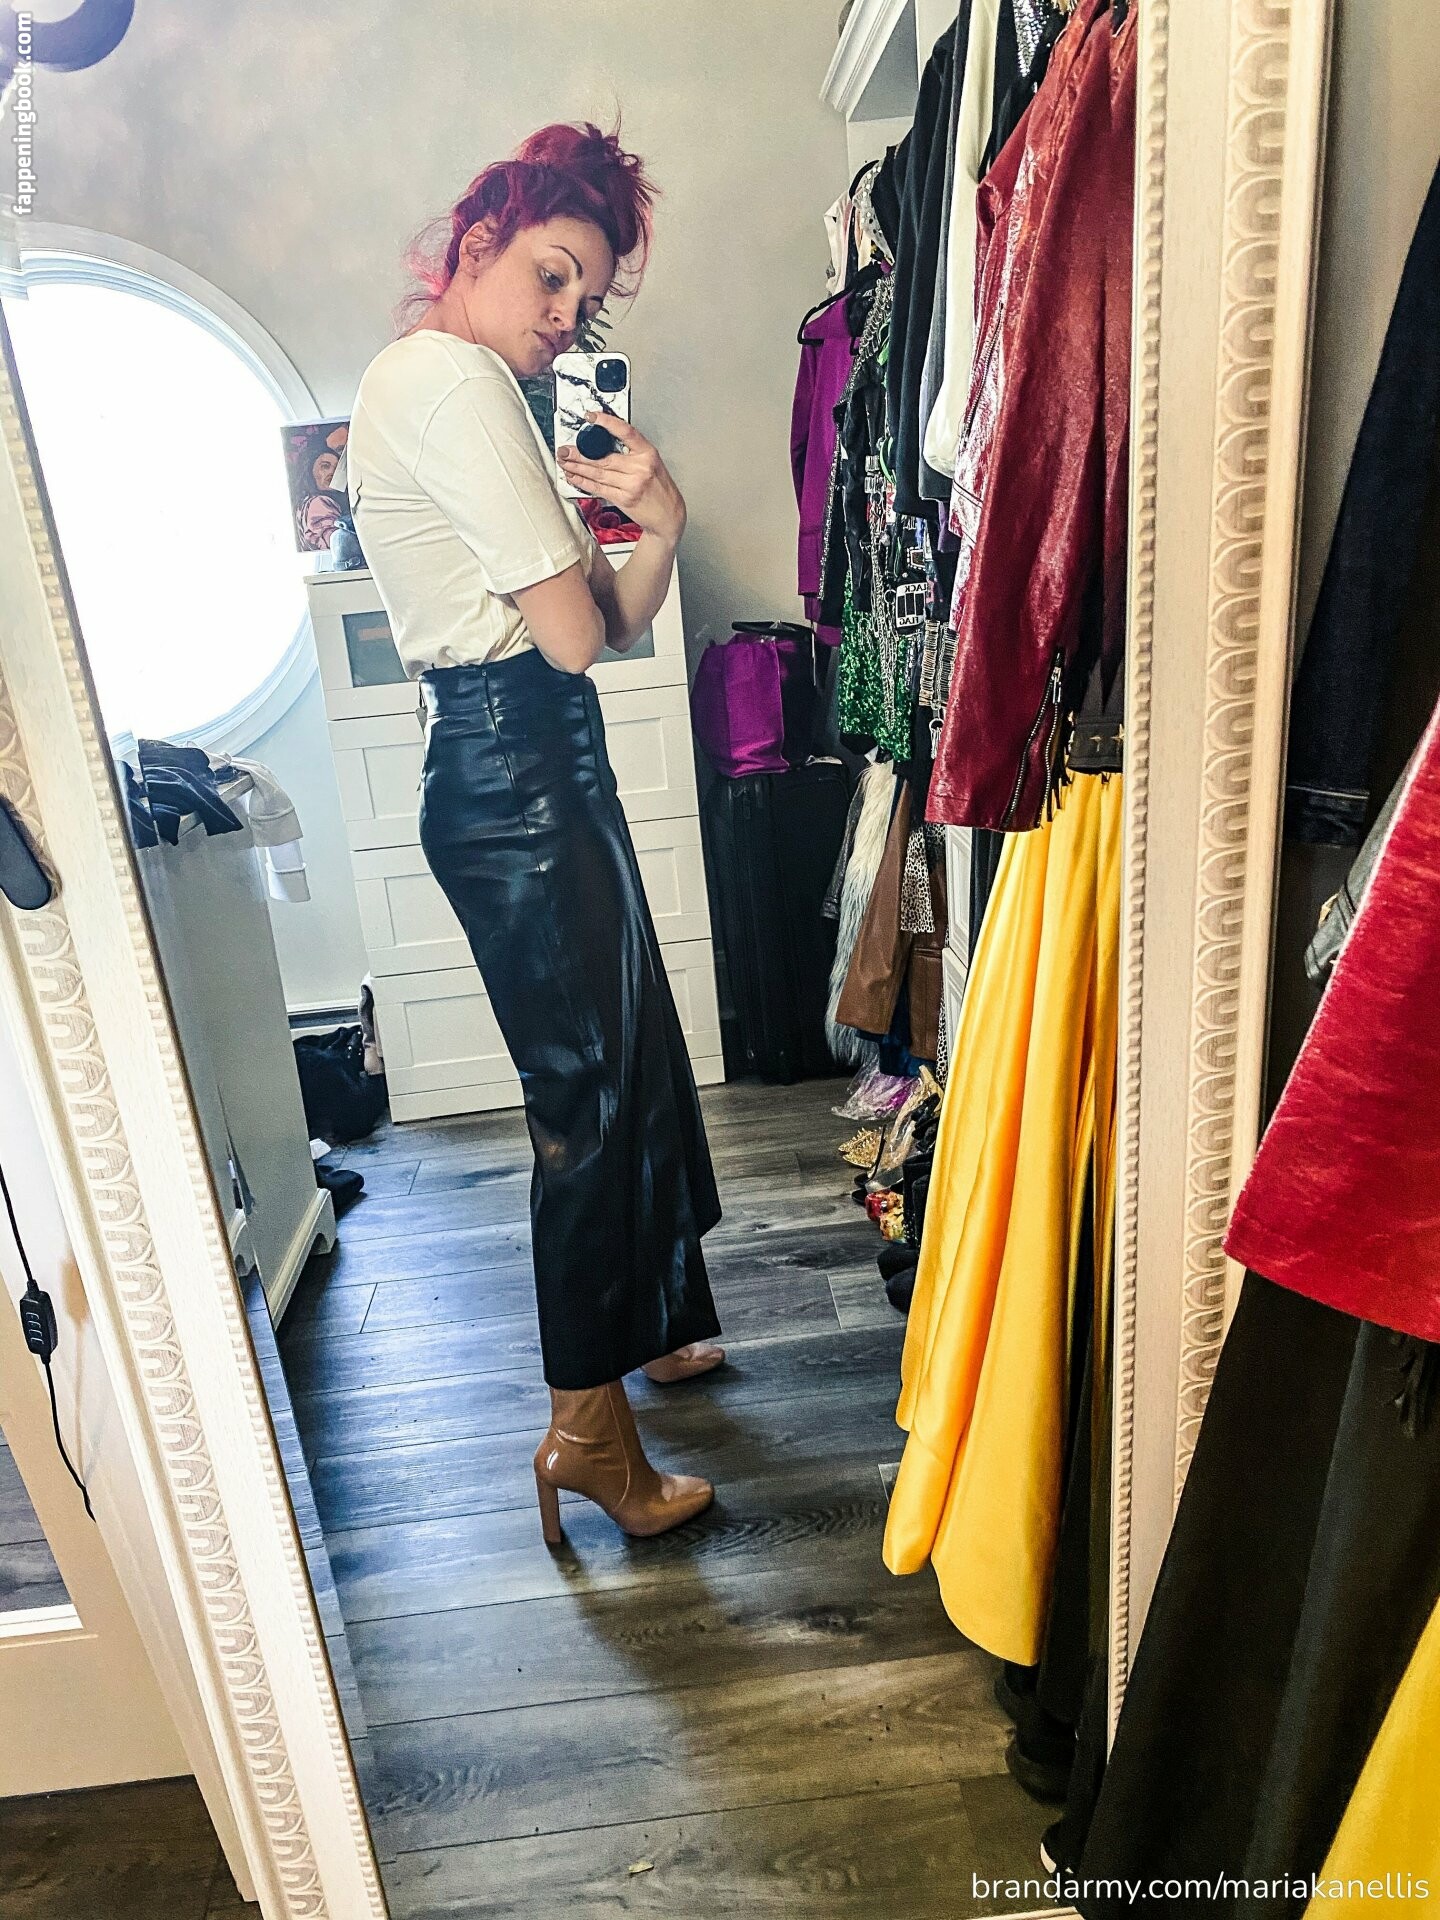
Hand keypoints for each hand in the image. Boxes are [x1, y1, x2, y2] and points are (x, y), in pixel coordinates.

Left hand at [557, 411, 686, 546]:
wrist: (669, 514)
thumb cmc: (660, 488)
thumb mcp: (652, 462)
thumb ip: (632, 452)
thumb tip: (604, 443)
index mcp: (648, 453)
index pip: (625, 432)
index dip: (607, 422)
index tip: (591, 417)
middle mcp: (640, 468)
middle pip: (603, 457)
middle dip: (579, 453)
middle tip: (565, 449)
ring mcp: (631, 484)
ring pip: (598, 473)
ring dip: (577, 468)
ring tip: (565, 463)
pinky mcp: (624, 499)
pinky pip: (598, 488)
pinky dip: (583, 482)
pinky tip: (574, 477)